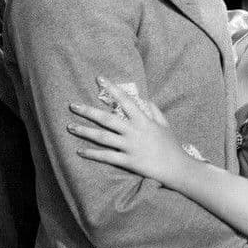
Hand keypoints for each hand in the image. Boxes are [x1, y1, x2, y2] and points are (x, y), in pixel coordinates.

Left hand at [67, 79, 194, 188]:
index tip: (99, 79)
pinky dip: (92, 154)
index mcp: (144, 120)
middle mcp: (135, 131)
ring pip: (103, 137)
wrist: (177, 168)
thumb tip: (143, 99)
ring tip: (70, 126)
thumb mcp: (164, 125)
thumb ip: (154, 110)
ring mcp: (130, 146)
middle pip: (107, 118)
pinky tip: (80, 151)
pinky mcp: (128, 161)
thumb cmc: (171, 146)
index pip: (125, 100)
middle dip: (88, 111)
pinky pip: (106, 157)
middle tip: (72, 105)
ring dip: (85, 131)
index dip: (112, 89)